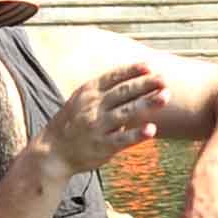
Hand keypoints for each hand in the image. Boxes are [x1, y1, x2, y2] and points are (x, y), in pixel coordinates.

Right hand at [39, 60, 166, 176]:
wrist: (52, 151)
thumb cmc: (72, 122)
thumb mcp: (81, 99)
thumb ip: (104, 90)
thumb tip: (133, 78)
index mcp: (89, 92)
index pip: (113, 77)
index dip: (132, 71)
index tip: (149, 66)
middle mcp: (93, 106)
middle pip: (124, 92)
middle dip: (145, 84)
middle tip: (164, 79)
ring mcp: (98, 126)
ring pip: (127, 112)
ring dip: (147, 103)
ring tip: (165, 97)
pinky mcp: (102, 146)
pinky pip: (122, 139)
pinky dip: (137, 134)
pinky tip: (151, 130)